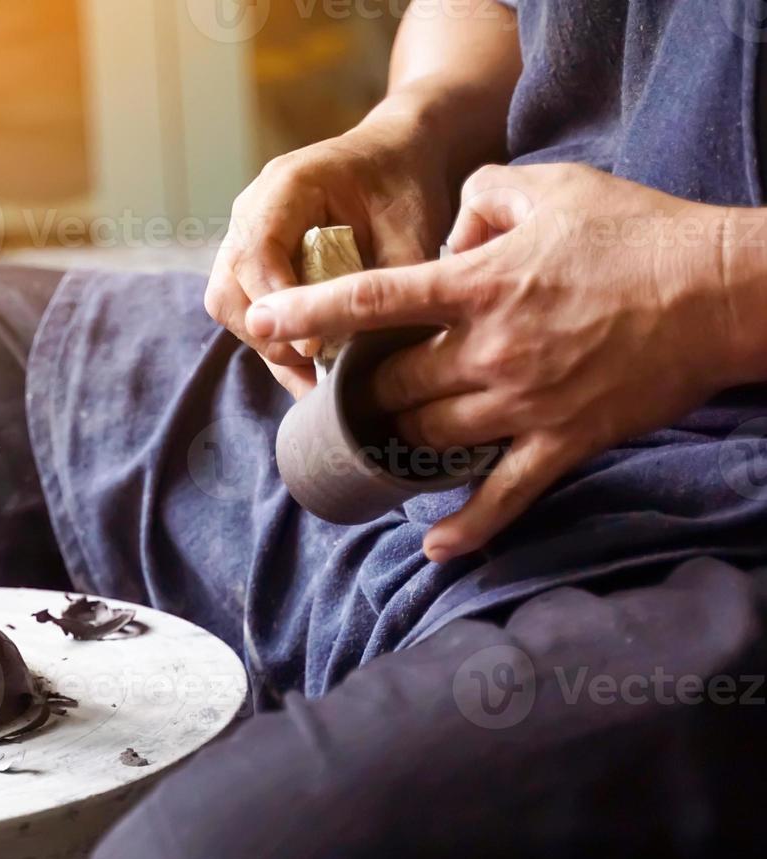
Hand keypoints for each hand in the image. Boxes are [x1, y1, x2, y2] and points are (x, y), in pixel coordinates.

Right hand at [205, 104, 452, 397]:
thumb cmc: (405, 185)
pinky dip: (276, 341)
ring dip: (269, 344)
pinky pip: (247, 310)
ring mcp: (245, 237)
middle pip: (228, 291)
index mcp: (287, 187)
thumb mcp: (413, 229)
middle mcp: (252, 211)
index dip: (279, 304)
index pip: (256, 255)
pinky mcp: (254, 262)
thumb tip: (370, 355)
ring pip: (229, 306)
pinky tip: (311, 370)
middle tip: (316, 367)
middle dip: (269, 335)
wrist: (396, 155)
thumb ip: (389, 286)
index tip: (314, 345)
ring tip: (315, 378)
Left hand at [246, 163, 739, 561]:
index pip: (374, 300)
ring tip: (390, 436)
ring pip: (431, 438)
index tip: (261, 324)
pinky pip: (505, 497)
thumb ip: (480, 200)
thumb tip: (445, 235)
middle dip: (365, 390)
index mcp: (480, 285)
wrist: (724, 290)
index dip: (309, 313)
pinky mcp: (564, 441)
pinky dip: (468, 527)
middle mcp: (490, 350)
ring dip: (402, 439)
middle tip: (358, 389)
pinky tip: (435, 547)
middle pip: (393, 386)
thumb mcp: (551, 187)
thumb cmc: (637, 232)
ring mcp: (525, 403)